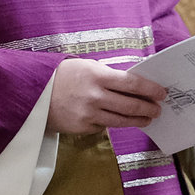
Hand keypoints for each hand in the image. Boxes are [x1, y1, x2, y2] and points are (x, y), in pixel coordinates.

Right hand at [47, 59, 167, 133]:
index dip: (150, 89)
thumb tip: (132, 85)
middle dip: (148, 108)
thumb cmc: (61, 76)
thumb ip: (107, 76)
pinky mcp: (82, 128)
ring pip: (121, 121)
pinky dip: (112, 124)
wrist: (32, 92)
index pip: (131, 83)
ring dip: (137, 121)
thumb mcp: (85, 67)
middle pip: (130, 105)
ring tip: (146, 119)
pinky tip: (118, 121)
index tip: (162, 93)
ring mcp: (88, 114)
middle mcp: (94, 96)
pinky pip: (103, 127)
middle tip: (158, 110)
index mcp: (97, 75)